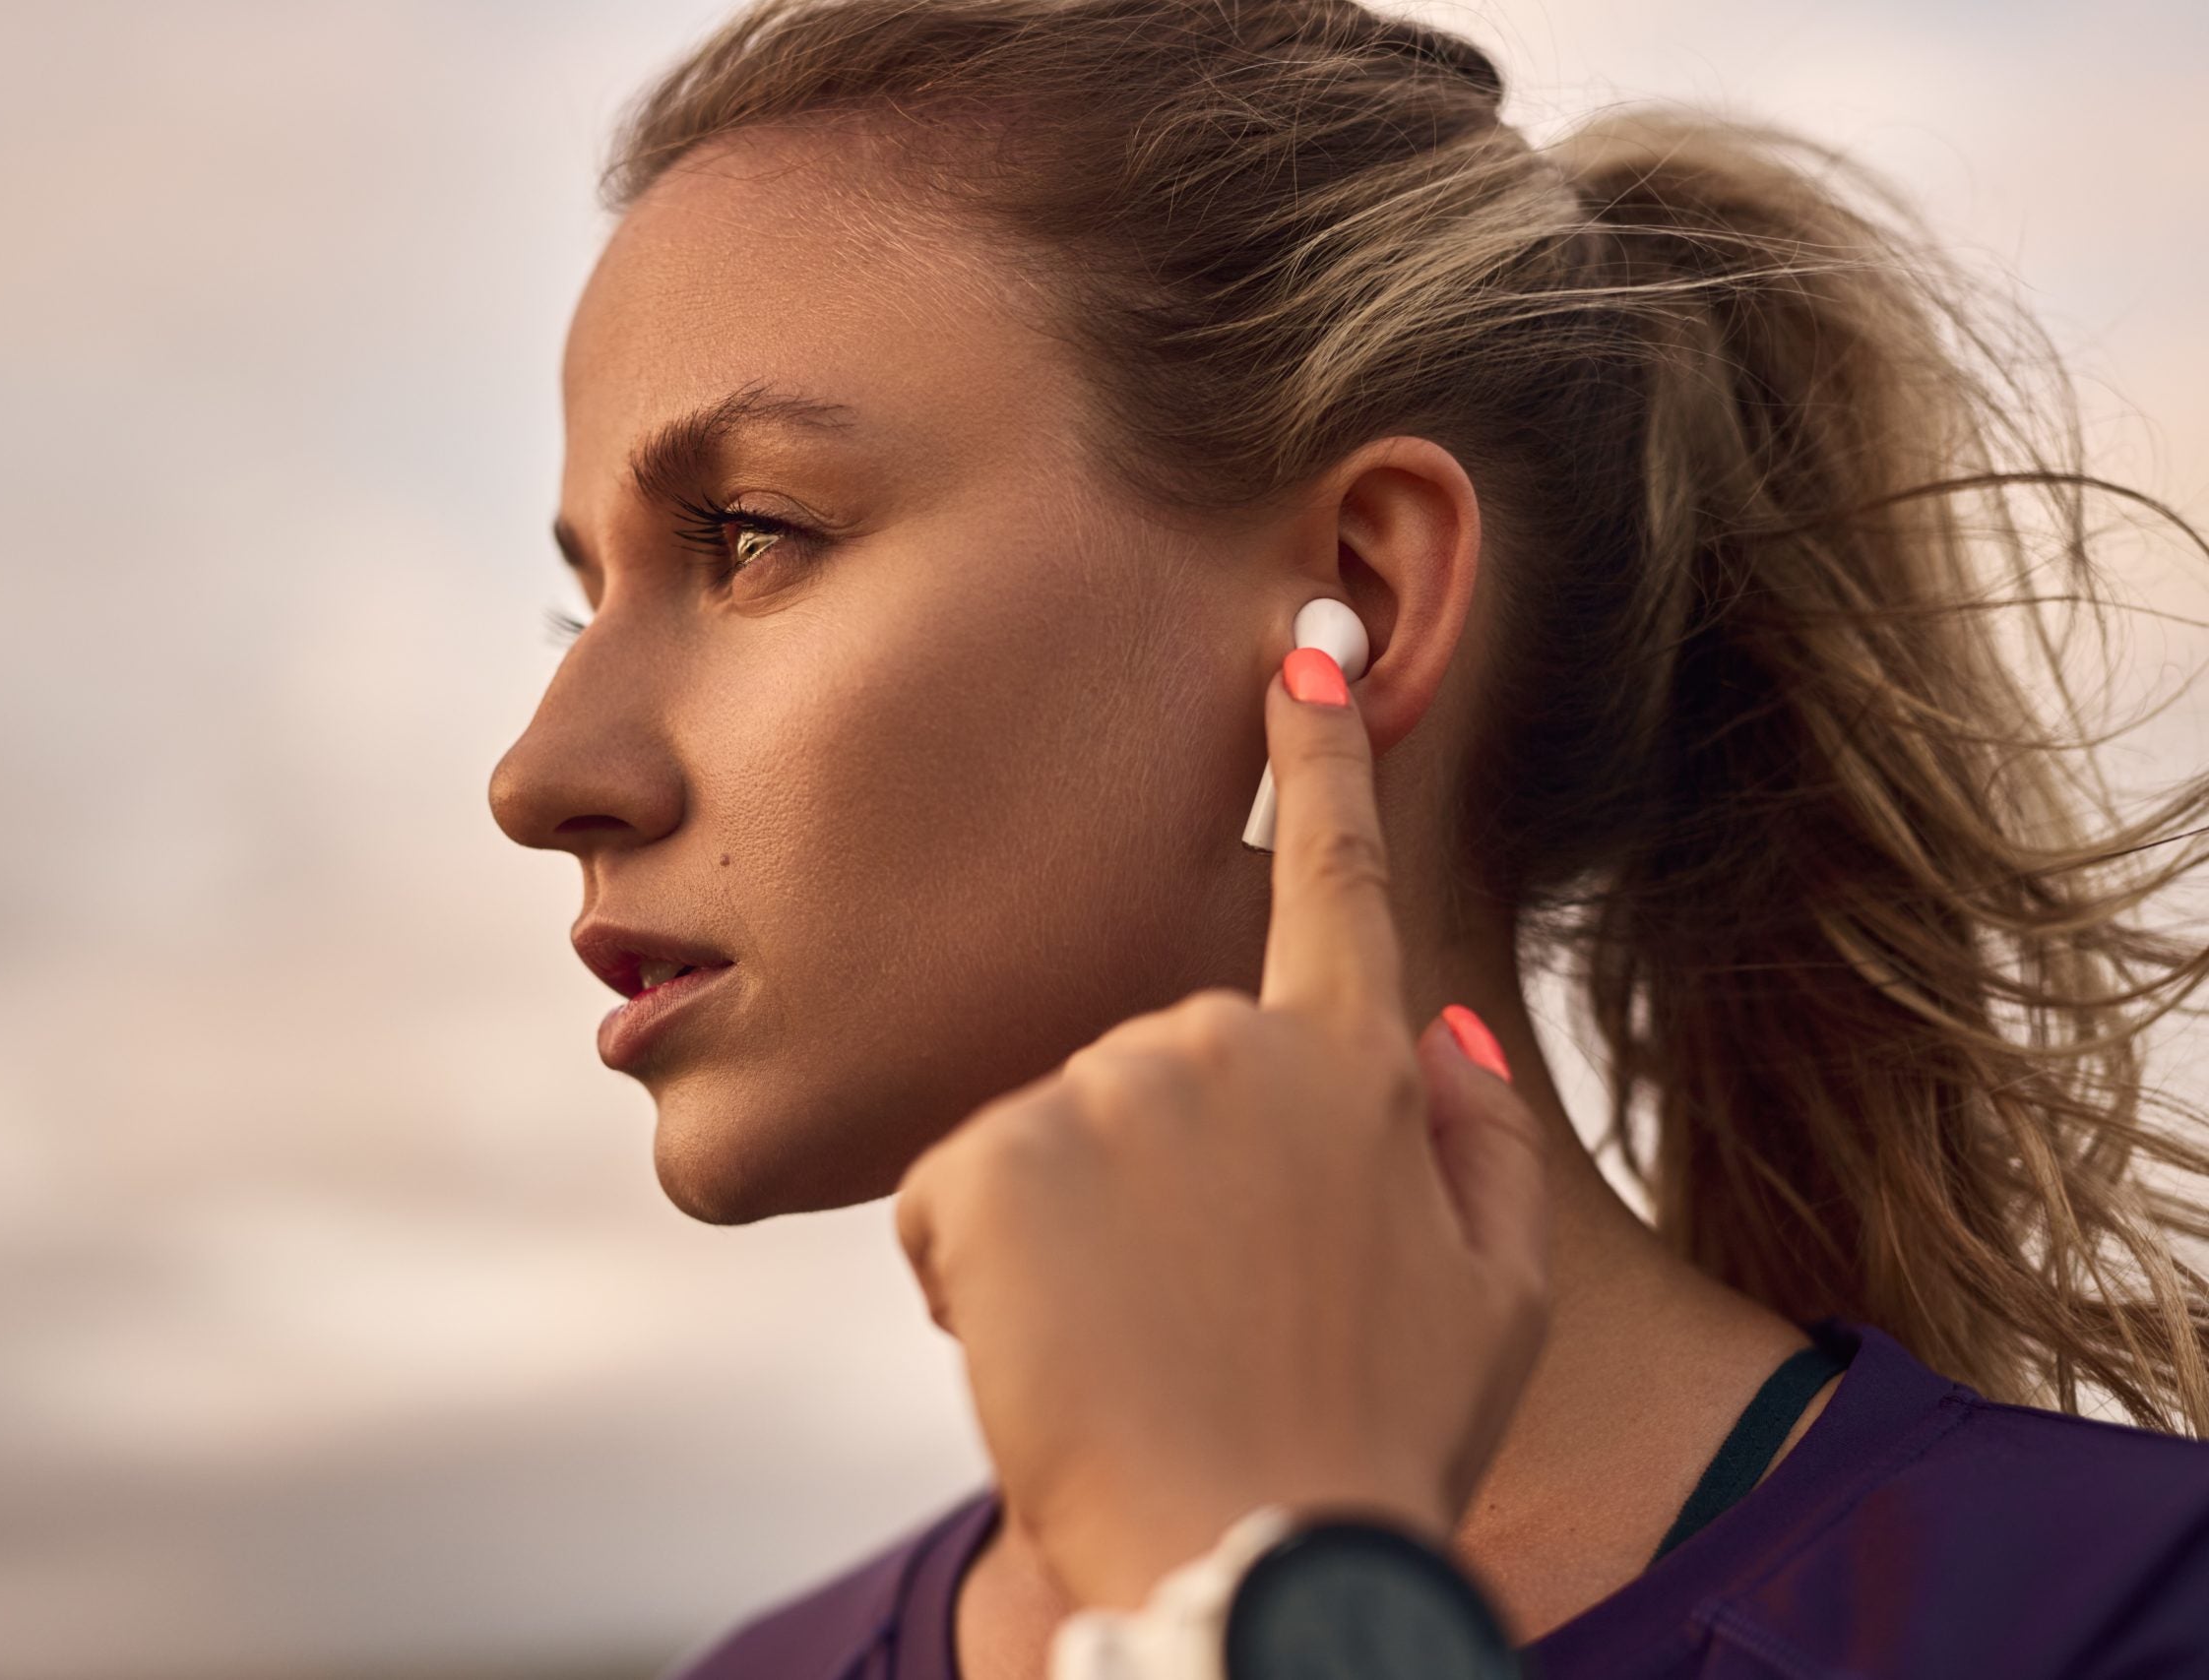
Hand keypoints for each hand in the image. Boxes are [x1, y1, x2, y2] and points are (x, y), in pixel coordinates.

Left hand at [893, 647, 1551, 1610]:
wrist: (1255, 1569)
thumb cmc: (1372, 1450)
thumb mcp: (1491, 1306)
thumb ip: (1483, 1147)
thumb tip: (1436, 1028)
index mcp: (1357, 1068)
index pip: (1338, 878)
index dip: (1322, 755)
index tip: (1302, 638)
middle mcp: (1229, 1046)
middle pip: (1146, 1070)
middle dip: (1145, 1181)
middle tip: (1194, 1317)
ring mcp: (1107, 1090)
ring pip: (1045, 1141)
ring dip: (1064, 1239)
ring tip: (1133, 1345)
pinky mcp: (990, 1154)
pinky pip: (956, 1201)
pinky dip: (977, 1279)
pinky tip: (1050, 1348)